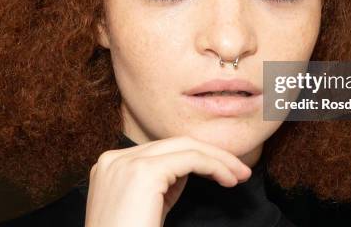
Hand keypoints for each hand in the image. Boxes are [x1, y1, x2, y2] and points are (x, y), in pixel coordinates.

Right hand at [84, 135, 251, 226]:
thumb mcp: (147, 207)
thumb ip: (162, 184)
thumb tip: (188, 169)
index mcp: (112, 165)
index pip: (162, 149)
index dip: (196, 156)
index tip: (222, 171)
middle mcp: (115, 158)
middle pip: (174, 143)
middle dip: (212, 154)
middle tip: (239, 171)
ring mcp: (127, 163)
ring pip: (185, 146)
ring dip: (218, 159)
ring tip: (239, 175)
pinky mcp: (144, 172)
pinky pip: (191, 159)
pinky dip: (214, 166)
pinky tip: (227, 179)